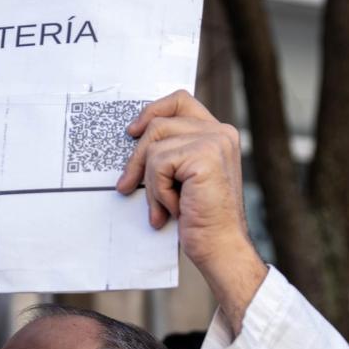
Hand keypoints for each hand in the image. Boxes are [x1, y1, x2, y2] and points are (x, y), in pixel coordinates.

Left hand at [117, 91, 265, 332]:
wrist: (220, 247)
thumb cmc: (201, 219)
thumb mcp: (183, 178)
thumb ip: (172, 153)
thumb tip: (134, 138)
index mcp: (218, 134)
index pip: (180, 101)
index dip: (153, 111)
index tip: (133, 131)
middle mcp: (220, 133)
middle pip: (159, 124)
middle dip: (137, 158)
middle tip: (127, 186)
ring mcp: (215, 142)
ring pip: (155, 146)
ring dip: (151, 182)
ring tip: (163, 207)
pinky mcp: (205, 156)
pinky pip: (159, 163)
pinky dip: (158, 192)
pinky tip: (174, 209)